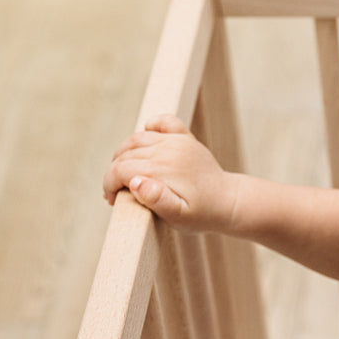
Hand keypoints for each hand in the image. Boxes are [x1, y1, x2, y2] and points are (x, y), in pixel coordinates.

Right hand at [102, 114, 238, 231]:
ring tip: (124, 173)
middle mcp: (168, 150)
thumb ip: (156, 201)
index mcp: (163, 169)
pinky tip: (146, 140)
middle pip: (125, 154)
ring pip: (137, 139)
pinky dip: (150, 126)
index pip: (121, 169)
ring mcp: (177, 141)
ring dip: (124, 154)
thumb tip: (135, 182)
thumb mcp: (179, 216)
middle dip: (114, 173)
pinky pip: (163, 122)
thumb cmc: (203, 214)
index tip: (112, 200)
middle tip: (116, 192)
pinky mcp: (185, 138)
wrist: (229, 202)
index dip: (109, 184)